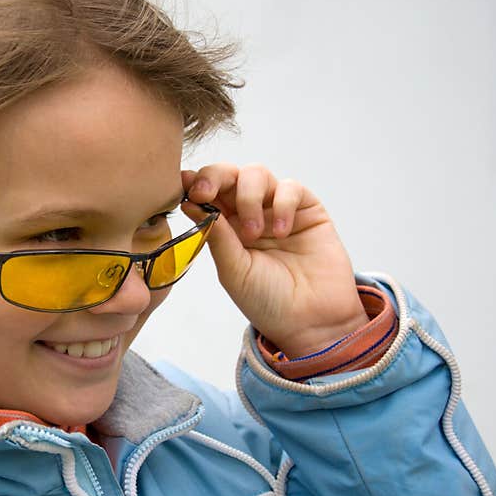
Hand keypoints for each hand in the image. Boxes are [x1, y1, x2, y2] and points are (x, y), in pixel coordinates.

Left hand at [181, 163, 368, 358]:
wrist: (309, 321)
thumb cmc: (267, 301)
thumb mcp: (233, 270)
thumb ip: (216, 235)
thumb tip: (189, 203)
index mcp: (225, 227)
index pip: (207, 193)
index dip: (195, 183)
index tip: (185, 186)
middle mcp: (249, 213)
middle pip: (229, 175)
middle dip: (214, 177)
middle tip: (206, 193)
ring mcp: (277, 209)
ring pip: (256, 174)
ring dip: (248, 197)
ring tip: (254, 233)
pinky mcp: (307, 210)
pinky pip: (290, 188)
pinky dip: (282, 204)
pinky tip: (282, 233)